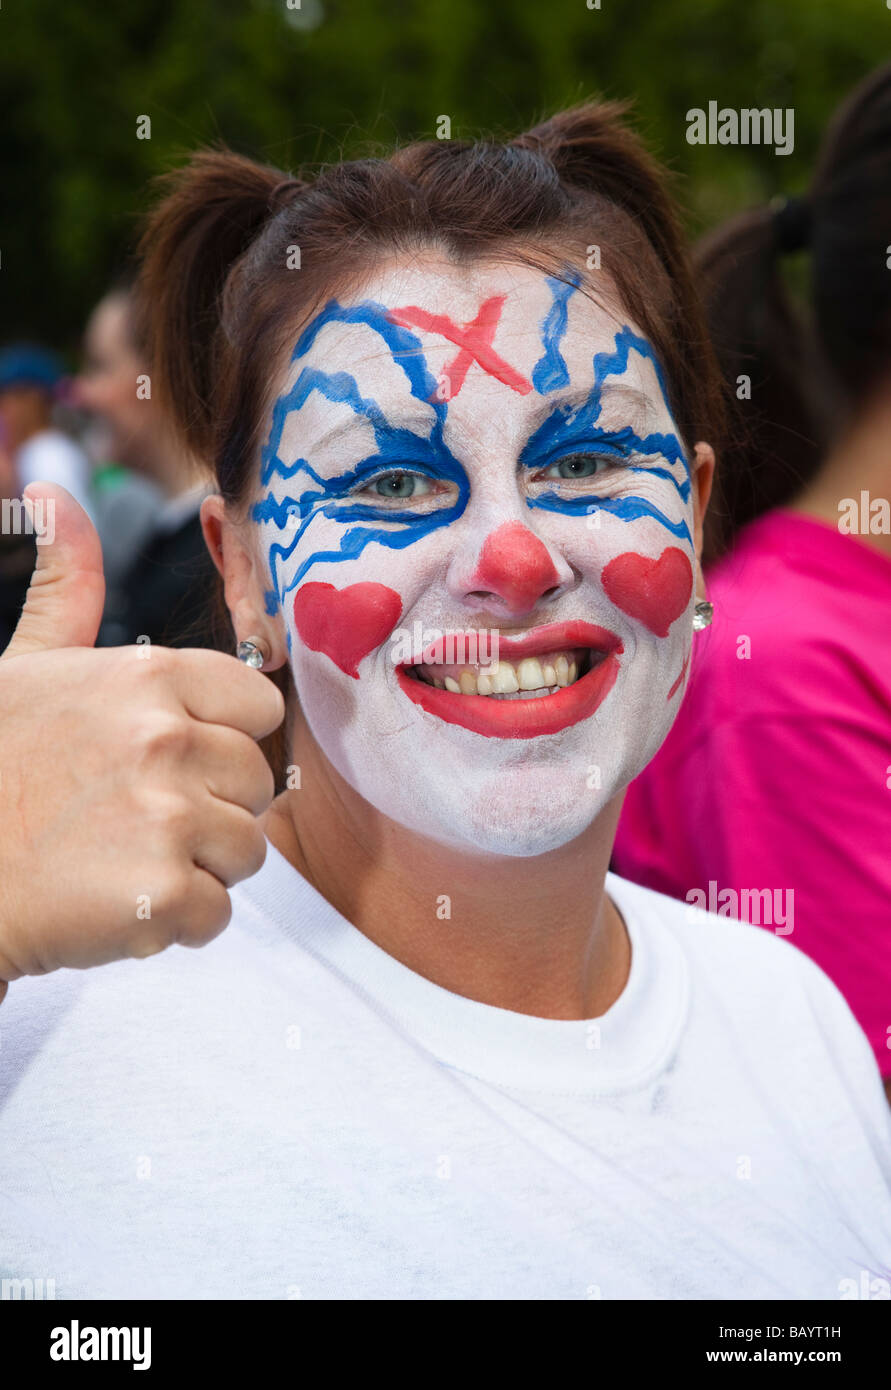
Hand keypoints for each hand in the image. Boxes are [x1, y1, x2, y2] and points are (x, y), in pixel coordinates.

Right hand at [0, 482, 284, 1002]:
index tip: (180, 757)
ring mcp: (169, 817)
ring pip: (247, 849)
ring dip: (197, 867)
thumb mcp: (25, 665)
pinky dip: (176, 923)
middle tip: (136, 818)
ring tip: (125, 858)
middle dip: (211, 807)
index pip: (259, 703)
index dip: (227, 737)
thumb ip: (67, 588)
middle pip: (257, 781)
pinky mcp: (163, 894)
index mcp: (149, 677)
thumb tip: (55, 497)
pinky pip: (218, 914)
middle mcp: (167, 738)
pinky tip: (119, 902)